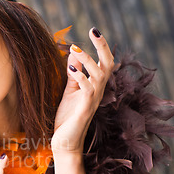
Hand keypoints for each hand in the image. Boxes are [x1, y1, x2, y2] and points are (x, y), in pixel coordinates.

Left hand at [51, 27, 113, 154]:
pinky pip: (88, 90)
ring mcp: (93, 100)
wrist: (65, 143)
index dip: (101, 46)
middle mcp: (98, 91)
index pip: (104, 62)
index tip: (94, 29)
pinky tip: (71, 70)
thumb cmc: (68, 118)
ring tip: (75, 49)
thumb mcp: (70, 91)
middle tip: (94, 30)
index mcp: (95, 86)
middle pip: (107, 64)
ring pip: (99, 75)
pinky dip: (81, 78)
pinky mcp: (85, 110)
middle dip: (102, 46)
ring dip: (87, 60)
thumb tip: (73, 53)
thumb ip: (74, 74)